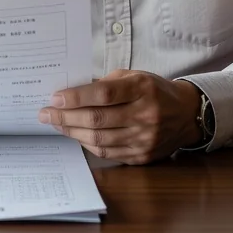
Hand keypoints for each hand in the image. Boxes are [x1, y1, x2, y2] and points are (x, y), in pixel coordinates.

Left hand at [38, 71, 202, 163]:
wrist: (186, 114)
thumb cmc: (154, 90)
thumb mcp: (134, 76)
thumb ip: (106, 84)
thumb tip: (71, 94)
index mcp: (142, 89)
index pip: (103, 95)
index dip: (76, 98)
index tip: (54, 98)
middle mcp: (145, 115)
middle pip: (97, 120)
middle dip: (65, 117)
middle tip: (45, 114)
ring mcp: (145, 139)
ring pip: (99, 139)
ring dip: (72, 132)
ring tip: (56, 125)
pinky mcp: (143, 156)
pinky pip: (108, 152)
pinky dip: (88, 144)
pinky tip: (76, 136)